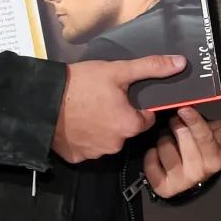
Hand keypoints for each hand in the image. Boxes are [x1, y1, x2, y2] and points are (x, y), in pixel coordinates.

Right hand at [54, 56, 173, 161]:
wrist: (39, 101)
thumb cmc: (81, 84)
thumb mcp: (118, 71)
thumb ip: (151, 67)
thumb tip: (181, 63)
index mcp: (130, 125)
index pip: (146, 118)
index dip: (137, 107)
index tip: (123, 96)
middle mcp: (116, 144)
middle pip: (126, 129)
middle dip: (118, 116)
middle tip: (101, 99)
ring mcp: (94, 153)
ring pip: (107, 139)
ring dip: (101, 127)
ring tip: (86, 109)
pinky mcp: (76, 157)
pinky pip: (86, 147)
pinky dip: (84, 137)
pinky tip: (75, 122)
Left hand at [143, 98, 220, 196]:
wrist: (190, 178)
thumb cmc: (206, 149)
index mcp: (216, 157)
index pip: (204, 135)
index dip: (194, 122)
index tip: (185, 109)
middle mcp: (200, 171)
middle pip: (180, 135)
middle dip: (176, 126)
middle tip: (179, 126)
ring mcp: (181, 181)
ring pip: (163, 145)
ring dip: (164, 141)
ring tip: (172, 146)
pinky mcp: (162, 187)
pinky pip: (150, 160)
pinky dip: (152, 156)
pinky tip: (160, 159)